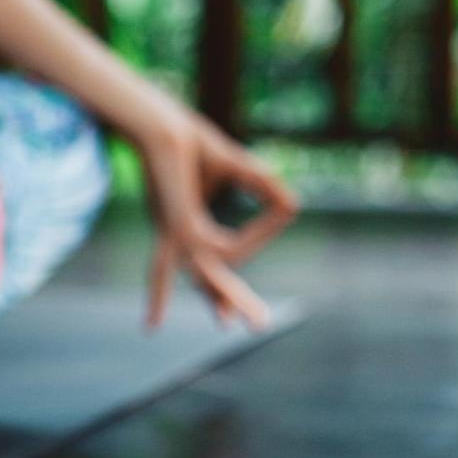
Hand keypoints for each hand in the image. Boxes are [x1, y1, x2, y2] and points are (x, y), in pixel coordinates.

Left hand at [138, 112, 298, 330]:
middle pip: (207, 279)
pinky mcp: (181, 231)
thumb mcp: (238, 167)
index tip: (285, 209)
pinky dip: (253, 238)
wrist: (164, 131)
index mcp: (184, 225)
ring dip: (232, 297)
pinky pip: (226, 248)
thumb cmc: (192, 143)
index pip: (226, 250)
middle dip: (231, 300)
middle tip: (260, 326)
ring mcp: (178, 238)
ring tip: (258, 324)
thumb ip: (264, 186)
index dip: (259, 236)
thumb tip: (292, 207)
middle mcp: (178, 237)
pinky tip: (264, 235)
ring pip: (208, 277)